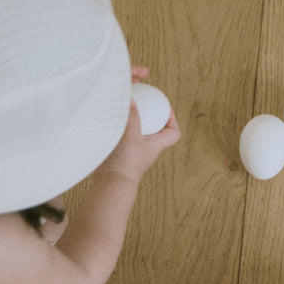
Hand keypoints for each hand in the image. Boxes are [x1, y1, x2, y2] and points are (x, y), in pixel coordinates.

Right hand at [98, 66, 181, 184]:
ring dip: (133, 119)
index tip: (165, 108)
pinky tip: (112, 118)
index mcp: (156, 144)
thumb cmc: (126, 163)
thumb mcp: (131, 136)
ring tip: (125, 107)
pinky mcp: (120, 151)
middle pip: (155, 129)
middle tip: (143, 102)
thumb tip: (132, 100)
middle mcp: (147, 147)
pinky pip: (123, 135)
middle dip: (150, 115)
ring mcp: (133, 150)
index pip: (173, 133)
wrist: (110, 182)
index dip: (173, 120)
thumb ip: (132, 117)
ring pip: (137, 131)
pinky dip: (120, 126)